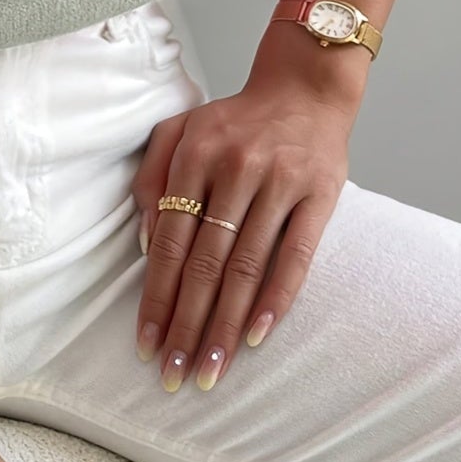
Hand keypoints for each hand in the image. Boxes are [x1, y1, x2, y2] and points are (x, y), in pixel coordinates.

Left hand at [130, 35, 360, 391]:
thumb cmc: (234, 120)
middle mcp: (234, 169)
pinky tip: (258, 336)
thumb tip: (141, 243)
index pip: (169, 240)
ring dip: (227, 325)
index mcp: (194, 155)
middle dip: (186, 324)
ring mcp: (279, 183)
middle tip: (174, 374)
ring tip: (210, 368)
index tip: (146, 342)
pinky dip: (276, 298)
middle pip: (205, 262)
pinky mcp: (319, 195)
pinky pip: (296, 256)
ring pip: (247, 267)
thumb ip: (150, 176)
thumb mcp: (178, 129)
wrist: (305, 87)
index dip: (156, 295)